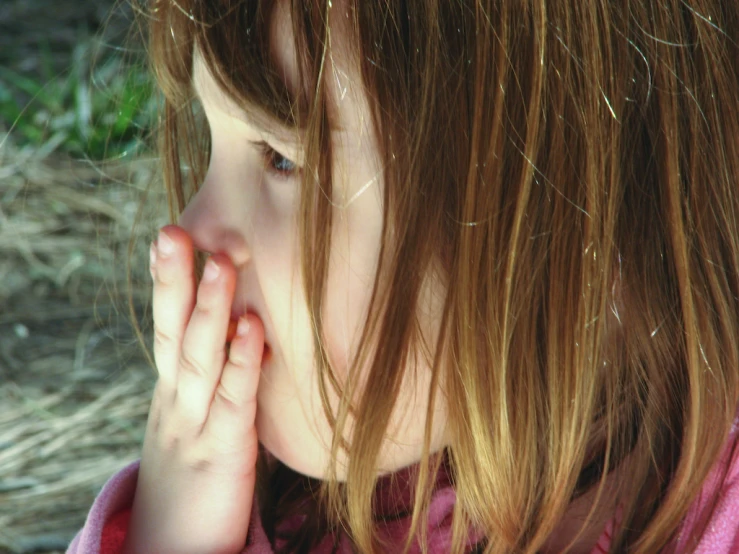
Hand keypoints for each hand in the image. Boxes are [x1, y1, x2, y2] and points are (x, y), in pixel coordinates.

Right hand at [122, 225, 264, 553]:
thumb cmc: (194, 473)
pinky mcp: (222, 449)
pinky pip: (233, 399)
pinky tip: (253, 328)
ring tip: (218, 261)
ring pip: (198, 357)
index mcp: (172, 388)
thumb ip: (214, 378)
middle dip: (174, 280)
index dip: (169, 281)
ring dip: (208, 308)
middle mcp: (176, 398)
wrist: (174, 546)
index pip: (166, 325)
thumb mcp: (195, 417)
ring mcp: (194, 423)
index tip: (174, 232)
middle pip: (172, 330)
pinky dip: (243, 361)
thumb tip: (244, 331)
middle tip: (175, 230)